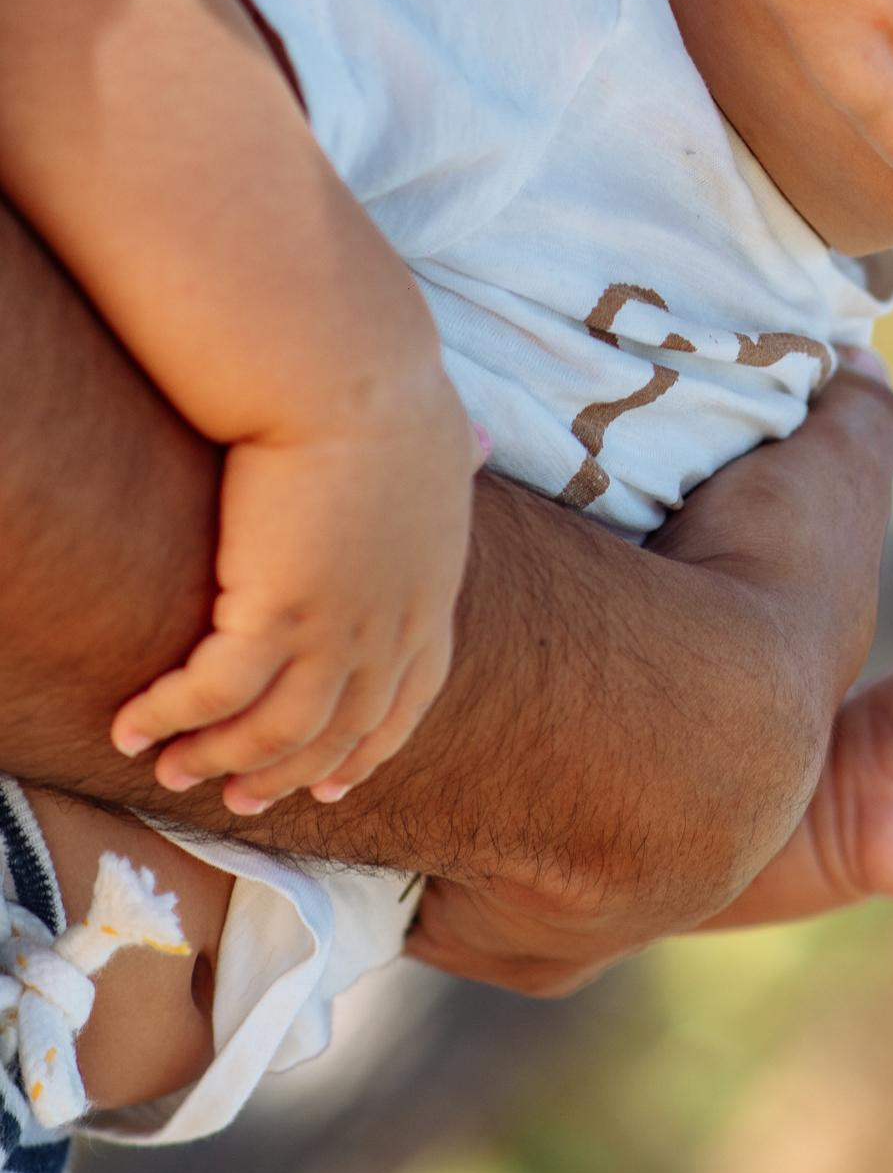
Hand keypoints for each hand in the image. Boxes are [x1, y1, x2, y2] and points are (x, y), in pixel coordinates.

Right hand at [110, 380, 480, 816]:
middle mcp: (390, 624)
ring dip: (219, 760)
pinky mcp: (277, 613)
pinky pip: (213, 693)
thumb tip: (481, 442)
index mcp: (432, 591)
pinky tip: (131, 728)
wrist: (349, 372)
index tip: (334, 785)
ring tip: (171, 772)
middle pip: (337, 729)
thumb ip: (455, 462)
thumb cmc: (389, 386)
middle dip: (286, 774)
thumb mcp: (442, 439)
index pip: (409, 698)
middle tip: (240, 801)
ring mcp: (338, 628)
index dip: (370, 749)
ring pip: (274, 730)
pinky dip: (170, 716)